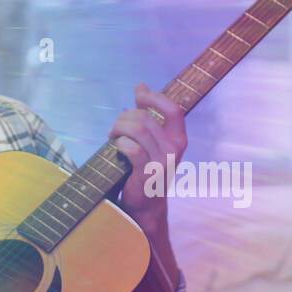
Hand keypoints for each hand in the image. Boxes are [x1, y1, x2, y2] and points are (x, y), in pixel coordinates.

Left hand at [109, 83, 187, 231]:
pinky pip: (130, 148)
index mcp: (178, 139)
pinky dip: (119, 144)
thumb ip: (149, 115)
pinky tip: (116, 148)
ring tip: (113, 135)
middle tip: (116, 127)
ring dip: (119, 128)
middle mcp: (174, 150)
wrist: (147, 205)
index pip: (173, 110)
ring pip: (137, 130)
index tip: (139, 93)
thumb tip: (141, 86)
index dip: (155, 97)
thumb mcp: (153, 141)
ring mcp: (162, 162)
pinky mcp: (148, 173)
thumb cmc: (147, 169)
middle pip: (145, 118)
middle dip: (124, 118)